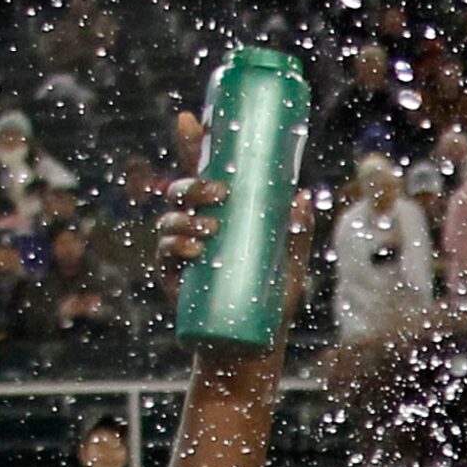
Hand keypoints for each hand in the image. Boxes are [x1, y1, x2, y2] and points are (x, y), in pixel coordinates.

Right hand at [157, 109, 313, 347]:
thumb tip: (302, 196)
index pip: (202, 171)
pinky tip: (192, 248)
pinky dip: (176, 246)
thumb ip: (296, 232)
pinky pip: (165, 254)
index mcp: (221, 216)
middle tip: (218, 192)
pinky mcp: (173, 278)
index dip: (192, 143)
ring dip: (185, 217)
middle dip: (193, 184)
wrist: (252, 347)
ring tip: (211, 229)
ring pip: (169, 219)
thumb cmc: (271, 302)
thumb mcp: (291, 264)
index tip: (191, 119)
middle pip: (181, 191)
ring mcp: (181, 251)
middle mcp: (195, 228)